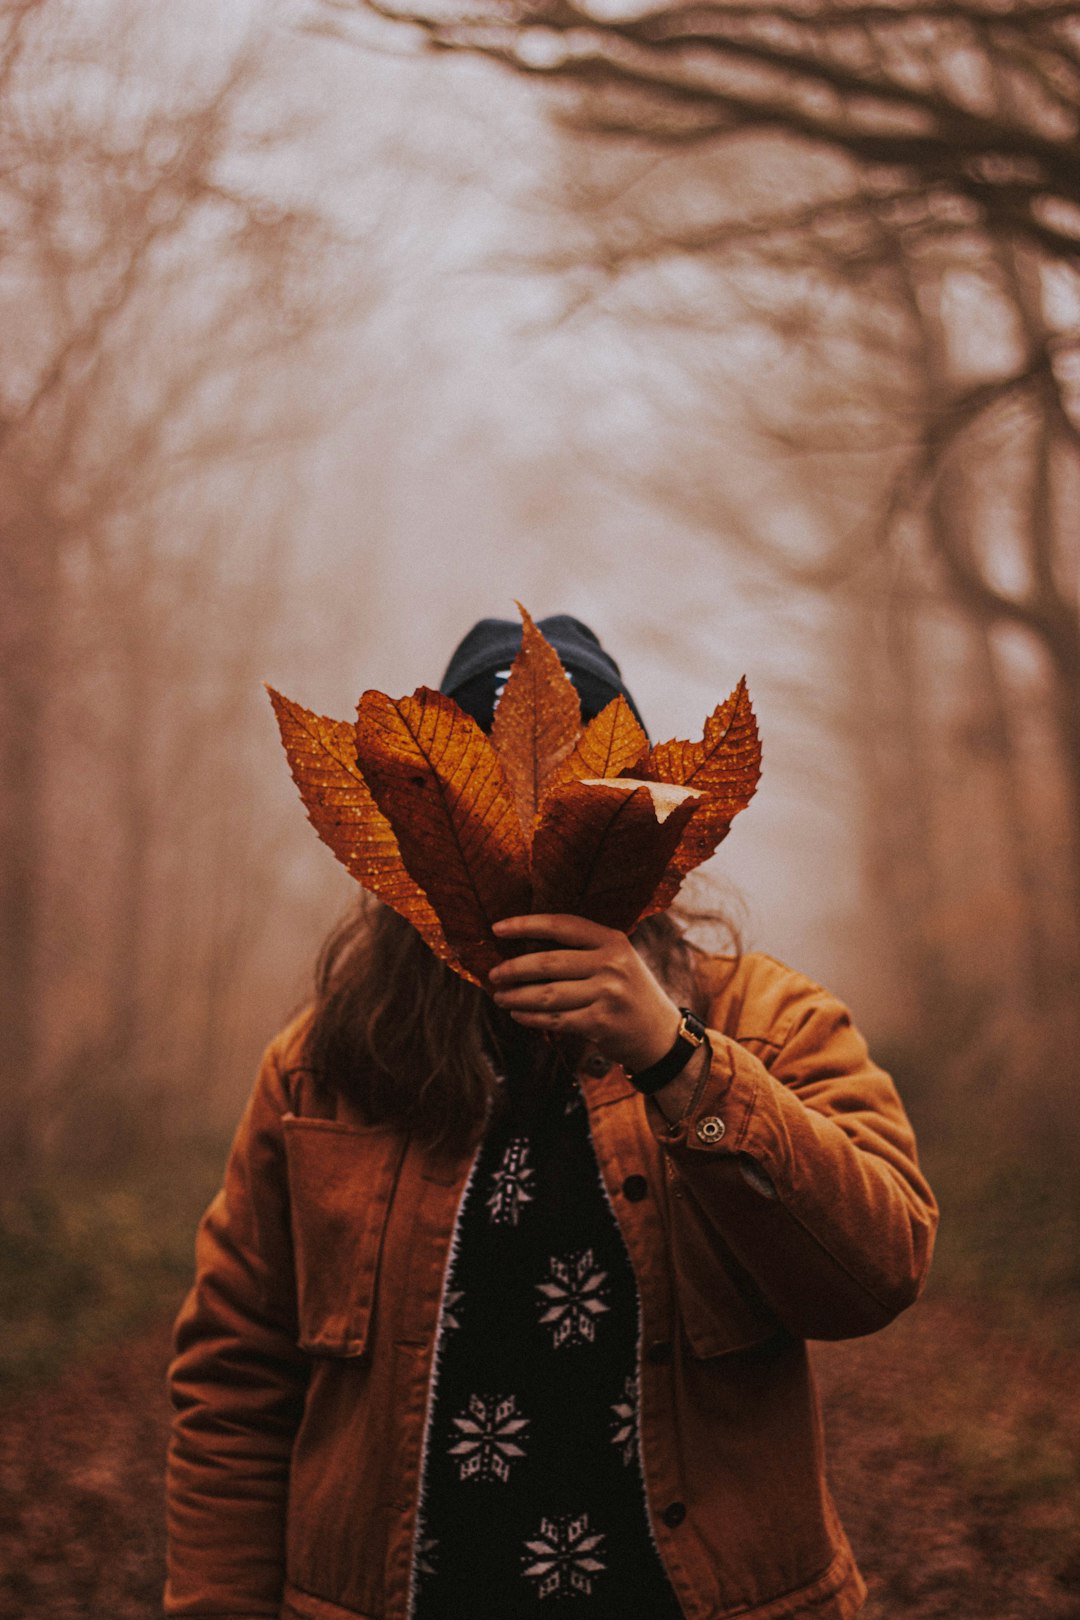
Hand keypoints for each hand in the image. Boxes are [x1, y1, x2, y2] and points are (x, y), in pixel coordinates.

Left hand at [488, 914, 681, 1073]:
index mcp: (612, 940)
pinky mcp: (600, 1023)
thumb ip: (583, 949)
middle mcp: (611, 964)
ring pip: (547, 994)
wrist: (659, 1034)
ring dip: (517, 997)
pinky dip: (531, 1018)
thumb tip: (525, 946)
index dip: (526, 924)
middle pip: (548, 962)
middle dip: (514, 969)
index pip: (562, 925)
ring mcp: (607, 994)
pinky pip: (555, 1019)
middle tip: (494, 974)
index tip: (498, 928)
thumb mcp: (617, 959)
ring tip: (500, 997)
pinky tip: (518, 1015)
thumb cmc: (629, 991)